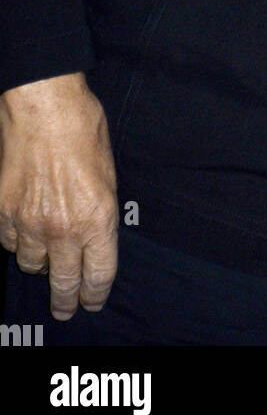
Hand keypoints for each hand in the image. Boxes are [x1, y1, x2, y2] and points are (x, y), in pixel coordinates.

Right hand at [0, 73, 118, 320]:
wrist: (44, 105)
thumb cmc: (84, 128)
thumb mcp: (108, 171)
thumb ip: (100, 209)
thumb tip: (95, 233)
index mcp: (98, 218)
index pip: (99, 274)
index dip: (96, 294)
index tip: (93, 302)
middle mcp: (64, 228)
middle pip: (64, 282)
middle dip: (66, 301)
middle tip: (65, 309)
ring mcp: (30, 222)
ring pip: (31, 265)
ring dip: (40, 265)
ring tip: (46, 261)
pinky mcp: (3, 210)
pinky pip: (8, 242)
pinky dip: (17, 242)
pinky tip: (24, 233)